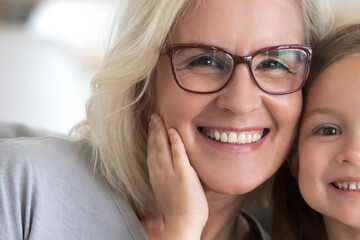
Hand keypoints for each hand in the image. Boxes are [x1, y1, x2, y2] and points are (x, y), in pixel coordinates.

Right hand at [147, 113, 207, 238]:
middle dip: (154, 130)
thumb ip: (171, 181)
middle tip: (153, 116)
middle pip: (154, 147)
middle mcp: (160, 173)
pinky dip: (175, 141)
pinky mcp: (183, 174)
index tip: (152, 127)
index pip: (152, 154)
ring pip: (163, 147)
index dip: (151, 139)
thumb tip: (175, 176)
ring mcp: (170, 173)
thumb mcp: (170, 194)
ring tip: (159, 117)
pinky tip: (173, 130)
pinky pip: (178, 154)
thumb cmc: (180, 213)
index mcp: (156, 177)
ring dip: (161, 130)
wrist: (182, 223)